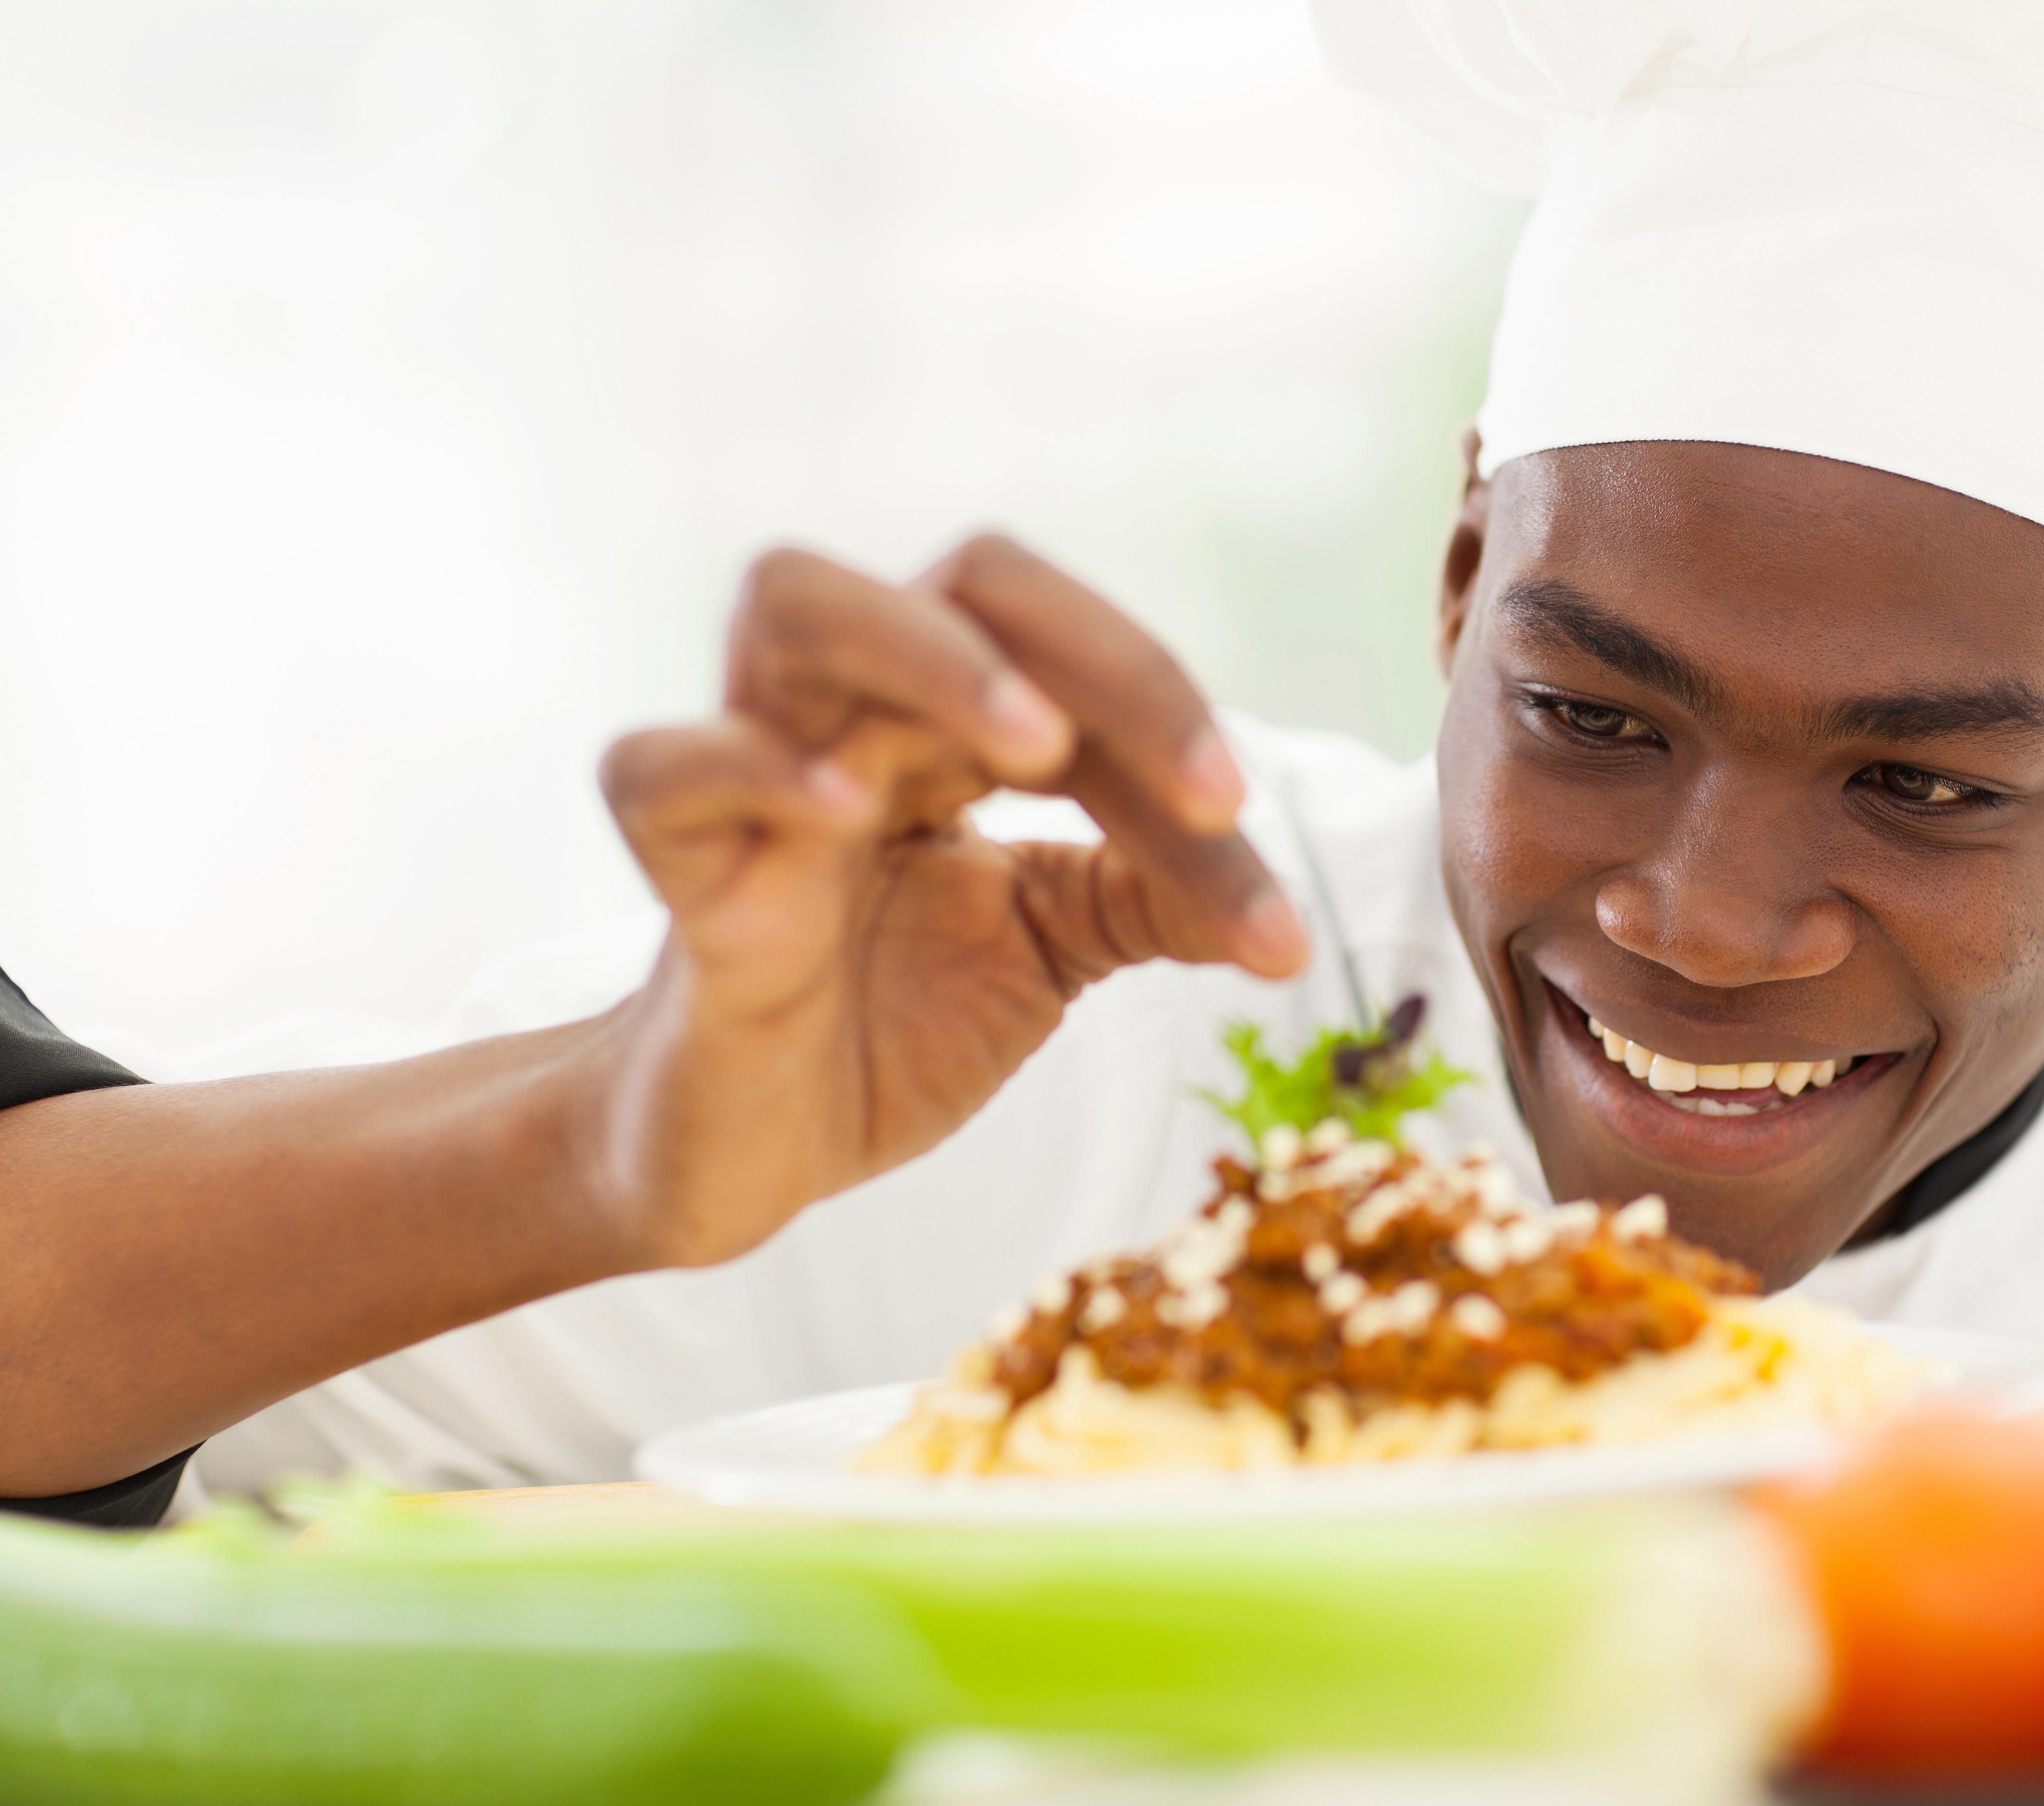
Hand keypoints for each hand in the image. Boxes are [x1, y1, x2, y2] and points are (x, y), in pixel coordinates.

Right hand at [586, 536, 1307, 1265]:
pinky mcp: (674, 870)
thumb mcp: (1050, 950)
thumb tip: (1284, 921)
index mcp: (952, 720)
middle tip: (1209, 793)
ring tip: (1038, 747)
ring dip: (932, 654)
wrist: (750, 1153)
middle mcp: (855, 711)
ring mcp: (754, 777)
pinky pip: (662, 766)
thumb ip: (1148, 901)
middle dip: (1107, 658)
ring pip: (793, 596)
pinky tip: (844, 814)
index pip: (1077, 654)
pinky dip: (754, 767)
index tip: (1258, 857)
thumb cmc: (890, 1023)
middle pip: (969, 578)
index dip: (1178, 727)